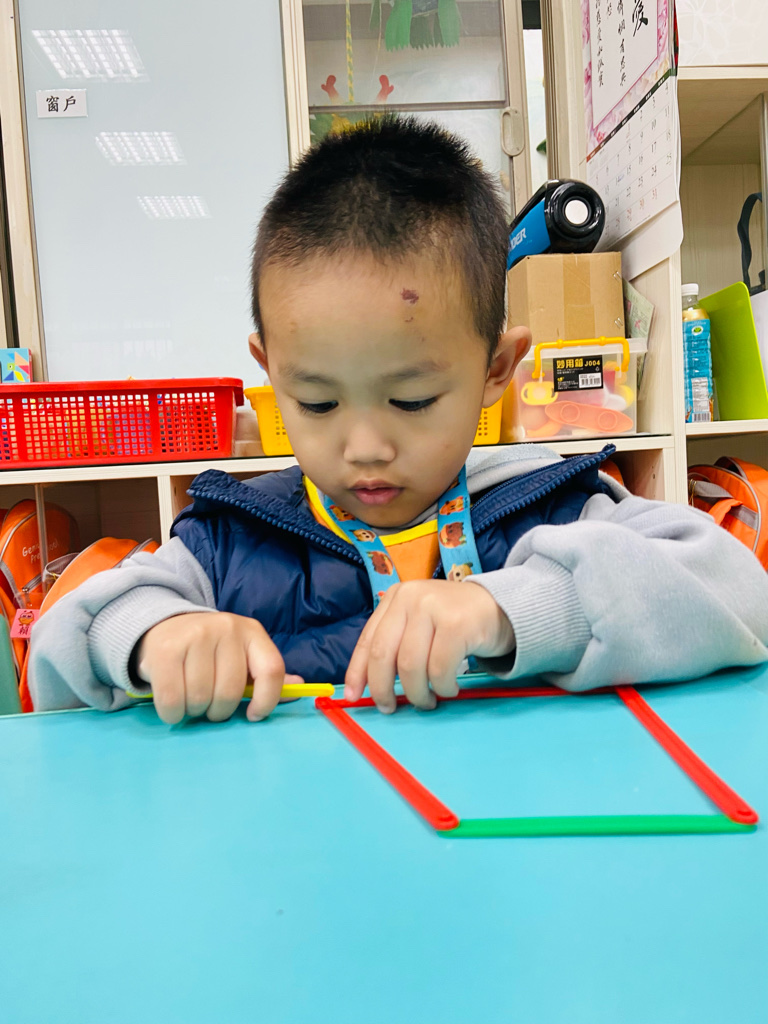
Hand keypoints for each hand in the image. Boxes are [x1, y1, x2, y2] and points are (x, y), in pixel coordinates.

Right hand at [137, 612, 300, 723]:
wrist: (164, 626)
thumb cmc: (209, 651)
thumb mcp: (242, 655)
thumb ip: (267, 674)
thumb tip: (299, 687)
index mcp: (252, 632)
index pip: (272, 670)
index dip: (267, 700)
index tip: (254, 715)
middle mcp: (227, 629)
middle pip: (231, 692)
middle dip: (219, 711)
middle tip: (209, 706)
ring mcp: (195, 636)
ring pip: (201, 699)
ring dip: (194, 711)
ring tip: (190, 700)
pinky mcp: (166, 649)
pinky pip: (173, 699)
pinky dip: (173, 713)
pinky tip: (172, 706)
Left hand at [344, 580, 514, 712]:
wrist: (502, 607)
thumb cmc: (455, 623)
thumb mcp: (419, 624)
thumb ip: (395, 645)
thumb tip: (366, 686)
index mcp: (395, 598)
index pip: (368, 640)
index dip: (358, 672)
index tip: (353, 697)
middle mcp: (410, 598)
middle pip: (384, 654)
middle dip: (384, 689)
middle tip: (391, 708)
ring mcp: (433, 608)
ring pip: (410, 666)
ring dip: (418, 693)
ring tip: (428, 700)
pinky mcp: (456, 623)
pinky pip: (439, 669)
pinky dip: (443, 687)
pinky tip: (450, 688)